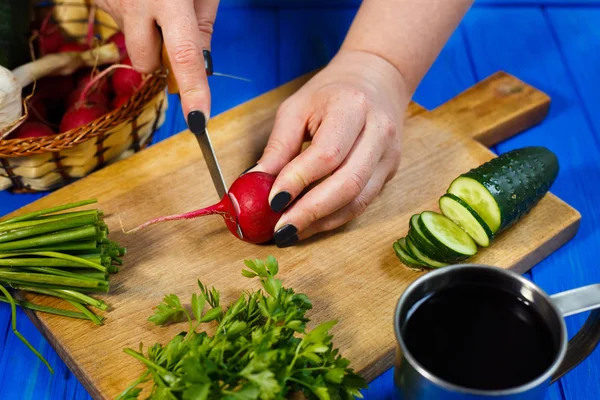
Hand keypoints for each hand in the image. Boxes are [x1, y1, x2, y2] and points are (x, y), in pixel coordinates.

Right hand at [95, 0, 218, 122]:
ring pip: (133, 44)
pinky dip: (135, 19)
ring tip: (156, 3)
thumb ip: (202, 24)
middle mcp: (134, 5)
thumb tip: (201, 67)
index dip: (193, 91)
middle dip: (161, 59)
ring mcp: (110, 3)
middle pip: (146, 63)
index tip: (198, 120)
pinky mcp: (97, 0)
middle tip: (173, 29)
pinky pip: (121, 24)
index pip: (184, 56)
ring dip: (147, 35)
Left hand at [251, 50, 409, 246]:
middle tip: (280, 230)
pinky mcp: (390, 172)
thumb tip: (254, 183)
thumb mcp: (297, 108)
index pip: (326, 154)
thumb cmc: (331, 93)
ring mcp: (389, 155)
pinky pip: (362, 203)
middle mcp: (378, 132)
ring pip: (358, 201)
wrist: (377, 80)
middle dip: (310, 212)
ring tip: (291, 232)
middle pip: (348, 184)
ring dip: (321, 222)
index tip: (271, 201)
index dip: (298, 180)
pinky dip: (333, 218)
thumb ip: (278, 146)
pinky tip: (310, 224)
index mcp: (352, 107)